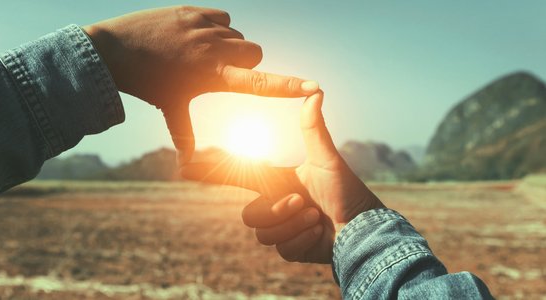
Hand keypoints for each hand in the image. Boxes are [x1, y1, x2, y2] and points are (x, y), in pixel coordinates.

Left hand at [83, 6, 318, 162]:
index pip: (260, 84)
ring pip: (239, 36)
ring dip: (230, 45)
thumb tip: (185, 168)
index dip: (289, 87)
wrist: (111, 50)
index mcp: (214, 77)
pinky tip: (194, 37)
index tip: (314, 88)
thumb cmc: (145, 83)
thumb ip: (184, 135)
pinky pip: (224, 18)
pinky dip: (216, 28)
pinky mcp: (195, 11)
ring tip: (201, 54)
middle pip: (256, 53)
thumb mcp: (169, 108)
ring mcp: (205, 27)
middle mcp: (214, 50)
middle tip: (218, 70)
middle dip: (245, 63)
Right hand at [180, 91, 384, 262]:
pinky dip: (303, 240)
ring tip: (315, 216)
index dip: (211, 173)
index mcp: (277, 181)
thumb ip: (313, 128)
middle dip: (277, 210)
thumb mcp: (327, 159)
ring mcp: (281, 228)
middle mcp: (275, 204)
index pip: (237, 176)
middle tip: (302, 202)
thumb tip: (316, 91)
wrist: (363, 228)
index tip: (184, 168)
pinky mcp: (290, 248)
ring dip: (293, 224)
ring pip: (263, 234)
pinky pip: (281, 249)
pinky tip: (319, 234)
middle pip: (249, 215)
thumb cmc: (347, 191)